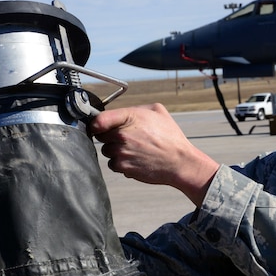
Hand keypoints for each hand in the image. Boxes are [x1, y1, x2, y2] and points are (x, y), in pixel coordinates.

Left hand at [89, 104, 218, 206]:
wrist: (179, 162)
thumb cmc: (170, 138)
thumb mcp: (158, 111)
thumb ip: (137, 108)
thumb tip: (122, 112)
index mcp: (130, 117)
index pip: (99, 119)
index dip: (96, 123)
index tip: (98, 127)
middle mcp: (123, 134)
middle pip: (101, 136)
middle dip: (110, 137)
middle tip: (125, 139)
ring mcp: (122, 152)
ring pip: (106, 151)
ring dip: (115, 151)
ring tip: (133, 150)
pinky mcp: (123, 167)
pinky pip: (113, 164)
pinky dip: (121, 163)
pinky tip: (135, 160)